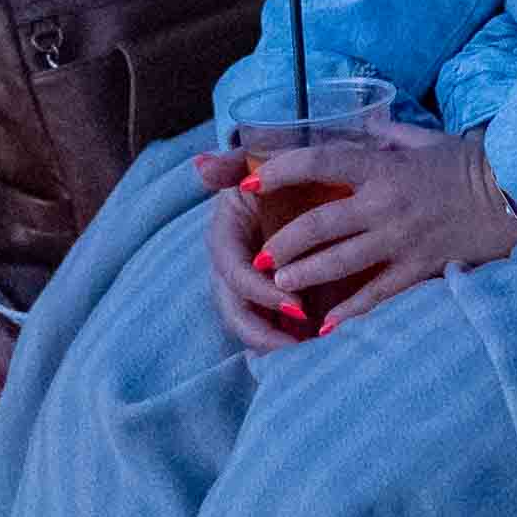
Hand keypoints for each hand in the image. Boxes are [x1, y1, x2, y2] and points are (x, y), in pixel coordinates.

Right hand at [191, 149, 305, 353]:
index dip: (258, 291)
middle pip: (234, 310)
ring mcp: (249, 285)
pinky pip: (272, 327)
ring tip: (310, 354)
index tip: (297, 306)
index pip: (232, 271)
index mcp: (225, 236)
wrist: (307, 180)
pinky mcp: (269, 297)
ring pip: (250, 325)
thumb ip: (232, 164)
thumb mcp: (260, 162)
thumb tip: (200, 165)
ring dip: (275, 343)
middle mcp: (232, 266)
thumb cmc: (283, 172)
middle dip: (262, 333)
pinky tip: (316, 348)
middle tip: (301, 346)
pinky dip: (288, 341)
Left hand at [243, 121, 516, 333]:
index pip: (320, 161)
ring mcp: (403, 238)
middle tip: (259, 257)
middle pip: (320, 223)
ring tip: (280, 285)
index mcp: (383, 165)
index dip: (280, 171)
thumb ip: (387, 136)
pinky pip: (378, 293)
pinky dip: (351, 311)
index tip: (249, 183)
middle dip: (284, 242)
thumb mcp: (423, 140)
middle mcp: (386, 202)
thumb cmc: (470, 162)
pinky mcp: (422, 266)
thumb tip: (361, 126)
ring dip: (305, 274)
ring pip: (342, 261)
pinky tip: (327, 325)